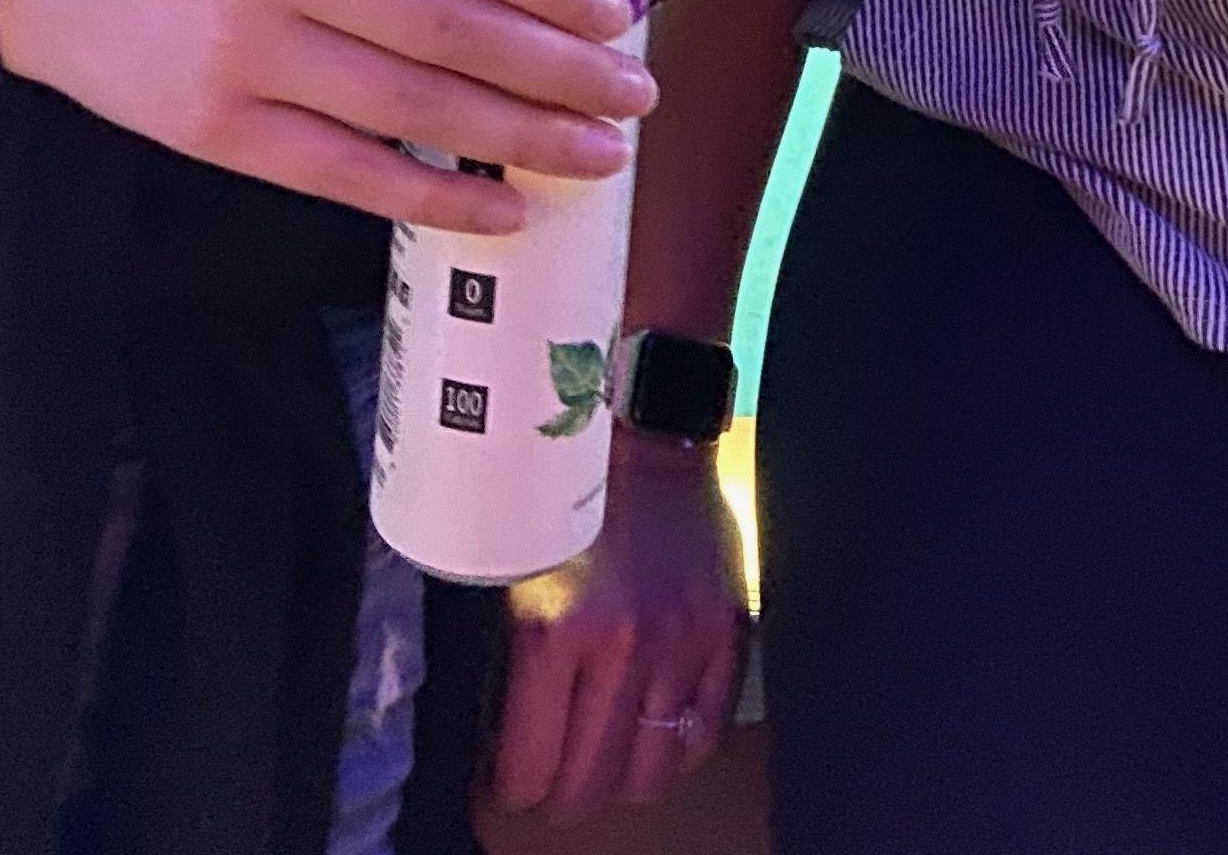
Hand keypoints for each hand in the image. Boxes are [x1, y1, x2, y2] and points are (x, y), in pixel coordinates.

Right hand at [0, 0, 652, 230]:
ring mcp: (242, 50)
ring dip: (520, 136)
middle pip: (450, 27)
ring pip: (412, 104)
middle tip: (636, 100)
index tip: (615, 19)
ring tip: (597, 155)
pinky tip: (501, 208)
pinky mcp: (212, 128)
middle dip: (559, 72)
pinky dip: (432, 193)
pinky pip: (345, 172)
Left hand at [489, 428, 746, 822]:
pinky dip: (676, 750)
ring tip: (600, 758)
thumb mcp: (515, 572)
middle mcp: (622, 647)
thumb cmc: (567, 496)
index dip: (514, 788)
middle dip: (560, 795)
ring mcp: (680, 643)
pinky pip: (704, 734)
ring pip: (650, 773)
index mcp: (555, 630)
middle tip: (548, 780)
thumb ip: (514, 656)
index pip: (531, 767)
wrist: (645, 431)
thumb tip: (504, 737)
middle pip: (590, 783)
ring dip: (619, 779)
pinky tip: (651, 733)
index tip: (508, 782)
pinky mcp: (724, 632)